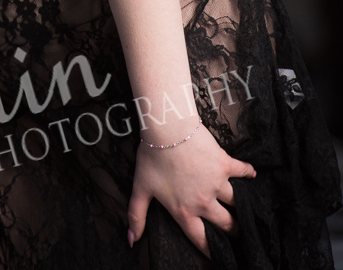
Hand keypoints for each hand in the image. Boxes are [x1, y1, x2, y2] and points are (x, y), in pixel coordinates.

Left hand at [127, 123, 256, 258]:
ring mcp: (217, 183)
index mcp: (184, 210)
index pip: (200, 238)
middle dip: (232, 230)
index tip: (217, 254)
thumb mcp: (140, 188)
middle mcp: (204, 201)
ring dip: (240, 206)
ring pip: (235, 201)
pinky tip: (252, 175)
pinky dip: (248, 173)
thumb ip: (137, 216)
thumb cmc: (153, 157)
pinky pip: (241, 171)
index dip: (209, 249)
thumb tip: (131, 241)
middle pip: (225, 224)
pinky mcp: (225, 164)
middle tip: (236, 231)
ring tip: (245, 210)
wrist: (168, 129)